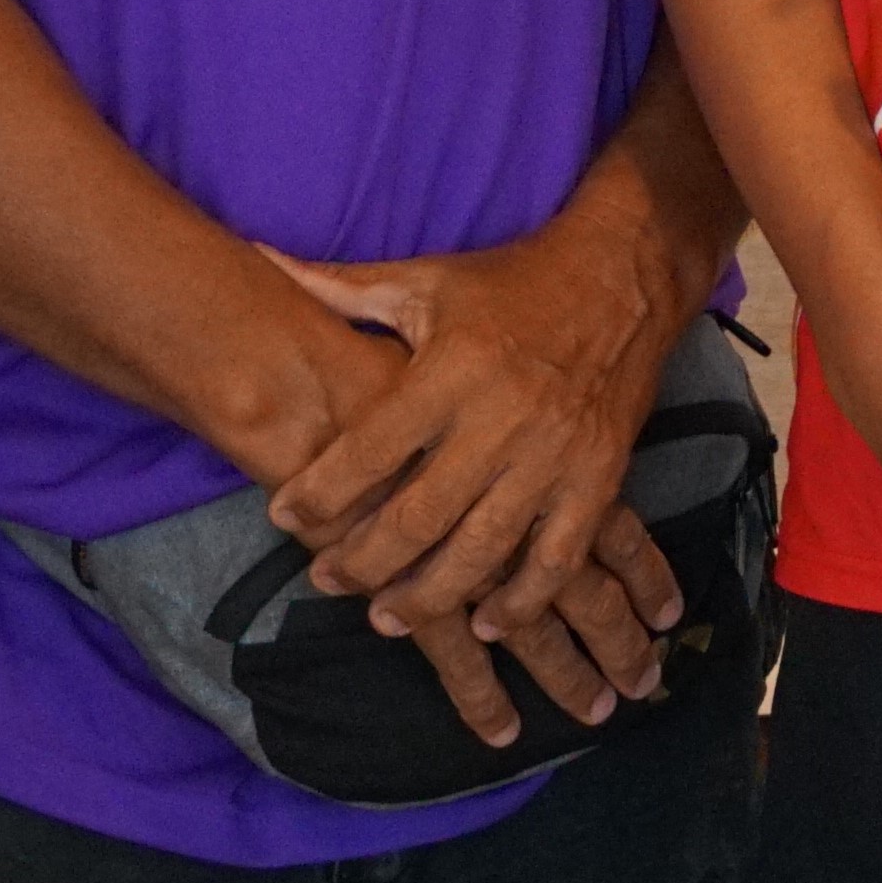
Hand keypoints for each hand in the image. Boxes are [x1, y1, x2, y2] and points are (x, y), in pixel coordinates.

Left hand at [265, 233, 691, 747]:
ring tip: (386, 618)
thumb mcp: (426, 279)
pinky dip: (523, 597)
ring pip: (483, 549)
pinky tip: (489, 623)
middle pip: (418, 516)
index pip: (370, 448)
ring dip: (431, 595)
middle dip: (363, 561)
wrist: (624, 275)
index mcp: (453, 367)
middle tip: (326, 580)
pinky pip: (558, 555)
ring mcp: (554, 453)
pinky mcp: (599, 475)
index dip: (321, 492)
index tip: (284, 516)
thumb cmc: (512, 280)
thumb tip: (257, 259)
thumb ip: (341, 287)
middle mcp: (502, 417)